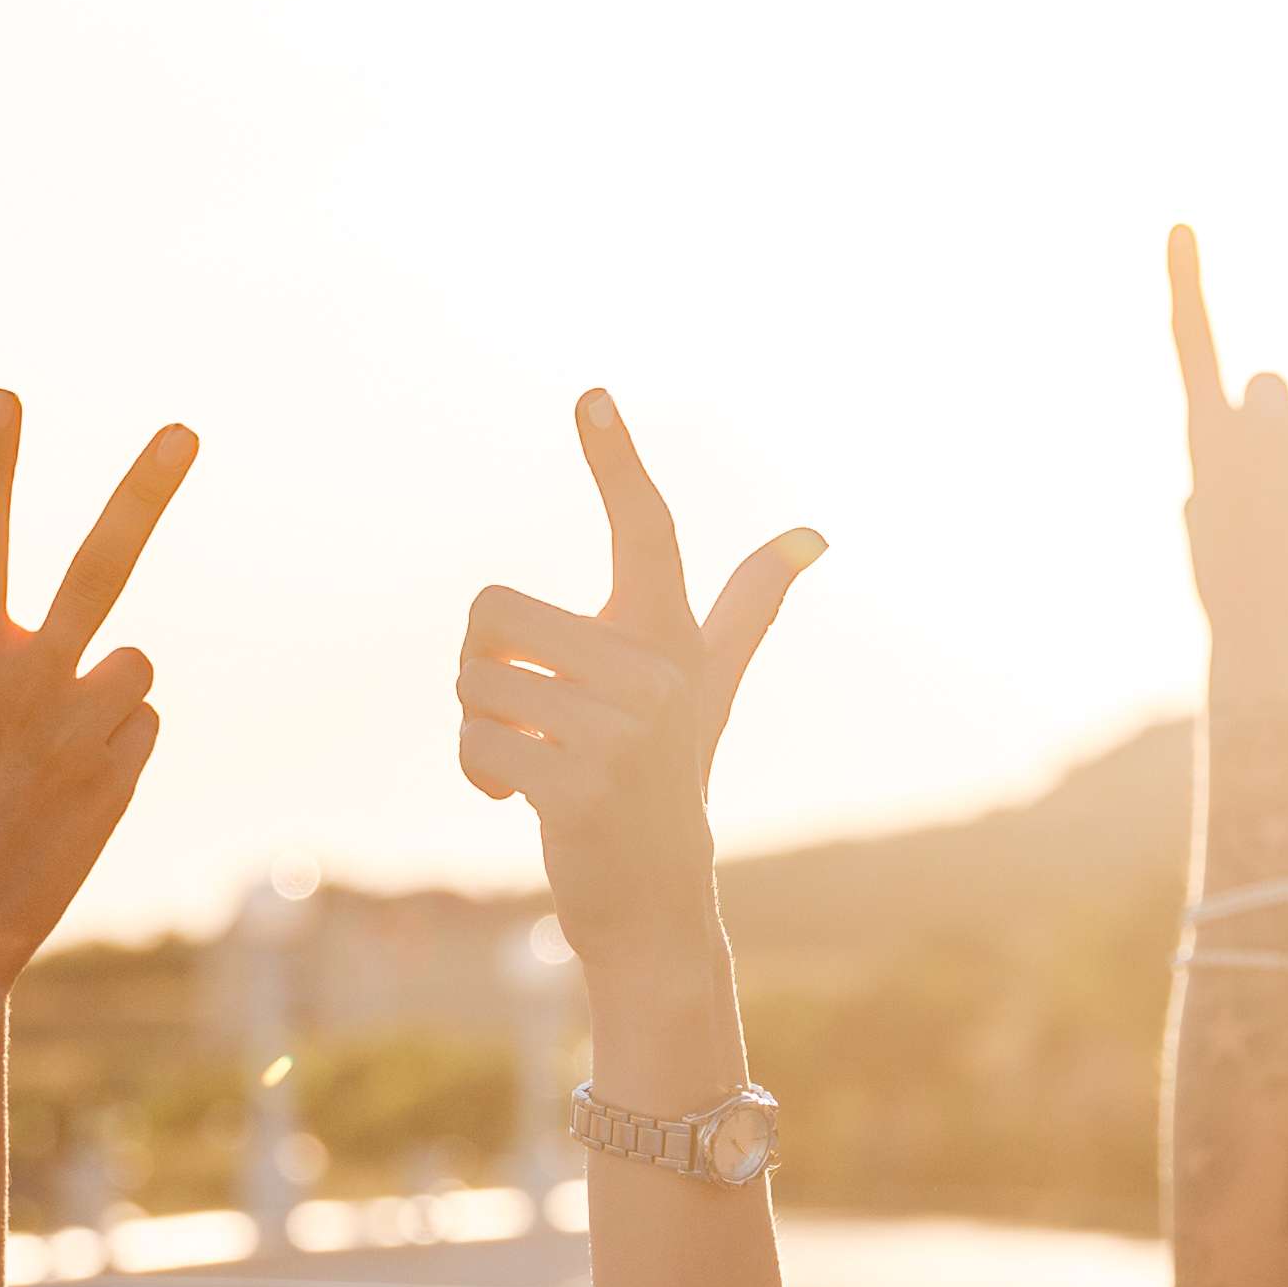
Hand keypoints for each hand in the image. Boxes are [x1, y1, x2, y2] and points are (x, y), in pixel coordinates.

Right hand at [0, 392, 194, 1009]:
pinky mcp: (121, 770)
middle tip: (185, 430)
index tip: (3, 395)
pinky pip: (140, 729)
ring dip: (107, 705)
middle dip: (141, 493)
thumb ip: (0, 679)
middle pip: (98, 567)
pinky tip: (71, 801)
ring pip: (132, 671)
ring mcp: (79, 726)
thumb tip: (103, 661)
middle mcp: (25, 681)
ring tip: (53, 767)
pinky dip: (116, 757)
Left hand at [454, 390, 819, 977]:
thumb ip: (750, 606)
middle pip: (493, 610)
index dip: (618, 459)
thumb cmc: (672, 772)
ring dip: (479, 723)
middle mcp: (655, 678)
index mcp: (672, 638)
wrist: (655, 893)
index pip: (646, 532)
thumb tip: (814, 533)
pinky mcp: (577, 789)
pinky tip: (515, 797)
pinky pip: (476, 742)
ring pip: (473, 681)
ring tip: (530, 755)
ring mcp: (620, 736)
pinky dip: (477, 771)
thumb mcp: (711, 685)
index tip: (589, 392)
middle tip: (525, 707)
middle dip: (481, 663)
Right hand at [1169, 224, 1287, 681]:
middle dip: (1282, 428)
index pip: (1191, 342)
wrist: (1272, 645)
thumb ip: (1217, 478)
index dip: (1186, 280)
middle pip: (1277, 387)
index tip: (1182, 224)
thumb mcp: (1207, 525)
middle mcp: (1260, 425)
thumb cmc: (1232, 591)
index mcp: (1208, 436)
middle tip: (1281, 501)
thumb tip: (1228, 473)